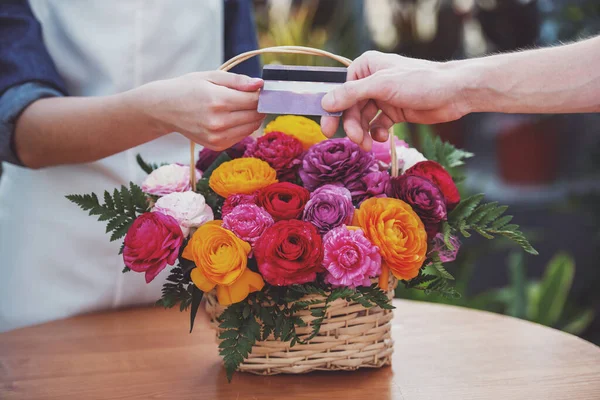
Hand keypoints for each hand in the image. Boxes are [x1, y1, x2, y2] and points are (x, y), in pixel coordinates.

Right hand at [133, 71, 264, 150]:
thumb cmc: (188, 88)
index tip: (263, 90)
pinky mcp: (216, 145)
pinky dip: (244, 127)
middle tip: (254, 97)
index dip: (263, 95)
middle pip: (255, 115)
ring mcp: (217, 136)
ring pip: (252, 127)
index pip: (254, 100)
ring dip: (254, 117)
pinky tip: (234, 117)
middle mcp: (218, 122)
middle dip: (260, 105)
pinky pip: (241, 136)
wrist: (164, 108)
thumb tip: (260, 84)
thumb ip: (237, 81)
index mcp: (217, 100)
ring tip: (243, 106)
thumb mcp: (211, 76)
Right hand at [320, 51, 471, 149]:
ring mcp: (383, 97)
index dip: (334, 111)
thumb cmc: (420, 81)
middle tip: (356, 141)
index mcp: (365, 67)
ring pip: (362, 119)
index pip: (341, 91)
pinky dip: (377, 134)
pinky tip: (384, 137)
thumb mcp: (382, 85)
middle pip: (351, 108)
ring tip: (368, 144)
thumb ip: (352, 94)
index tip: (329, 130)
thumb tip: (325, 102)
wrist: (454, 93)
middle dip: (352, 126)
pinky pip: (377, 126)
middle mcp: (371, 81)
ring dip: (363, 133)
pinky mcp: (394, 112)